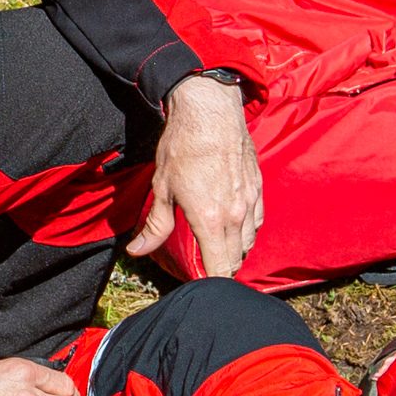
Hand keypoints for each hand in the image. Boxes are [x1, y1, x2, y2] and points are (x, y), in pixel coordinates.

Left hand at [131, 75, 262, 276]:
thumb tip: (137, 250)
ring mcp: (251, 201)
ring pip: (249, 242)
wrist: (211, 110)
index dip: (210, 283)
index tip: (198, 285)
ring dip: (235, 250)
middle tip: (204, 270)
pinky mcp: (258, 187)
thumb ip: (155, 226)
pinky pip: (257, 221)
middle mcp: (237, 216)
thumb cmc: (184, 146)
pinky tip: (234, 227)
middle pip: (236, 259)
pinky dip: (246, 231)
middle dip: (221, 270)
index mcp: (211, 221)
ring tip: (217, 250)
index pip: (220, 269)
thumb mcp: (162, 188)